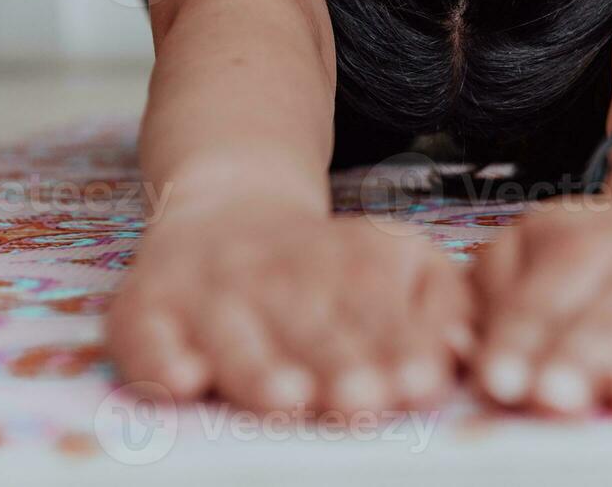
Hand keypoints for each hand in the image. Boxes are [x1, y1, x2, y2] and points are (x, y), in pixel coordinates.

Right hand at [107, 200, 472, 412]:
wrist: (227, 210)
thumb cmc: (331, 266)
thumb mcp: (402, 263)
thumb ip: (443, 307)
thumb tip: (464, 352)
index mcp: (353, 267)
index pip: (379, 311)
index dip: (397, 348)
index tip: (417, 380)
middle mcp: (279, 277)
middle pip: (310, 329)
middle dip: (337, 366)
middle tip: (361, 400)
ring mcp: (210, 293)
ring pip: (235, 337)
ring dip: (260, 369)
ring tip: (286, 398)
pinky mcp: (147, 306)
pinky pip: (147, 335)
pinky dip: (159, 359)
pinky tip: (180, 380)